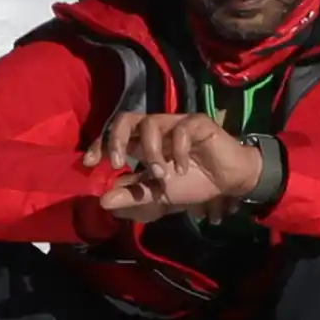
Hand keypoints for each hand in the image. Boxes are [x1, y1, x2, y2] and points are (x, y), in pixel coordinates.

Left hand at [95, 108, 273, 222]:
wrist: (230, 181)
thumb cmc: (193, 183)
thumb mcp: (159, 196)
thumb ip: (134, 197)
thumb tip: (103, 201)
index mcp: (143, 144)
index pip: (114, 135)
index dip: (100, 145)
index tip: (90, 163)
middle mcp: (156, 130)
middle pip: (126, 119)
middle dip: (116, 140)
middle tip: (118, 163)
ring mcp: (176, 124)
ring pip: (150, 123)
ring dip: (151, 152)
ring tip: (161, 175)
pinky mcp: (198, 123)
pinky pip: (181, 129)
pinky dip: (178, 151)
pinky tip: (184, 169)